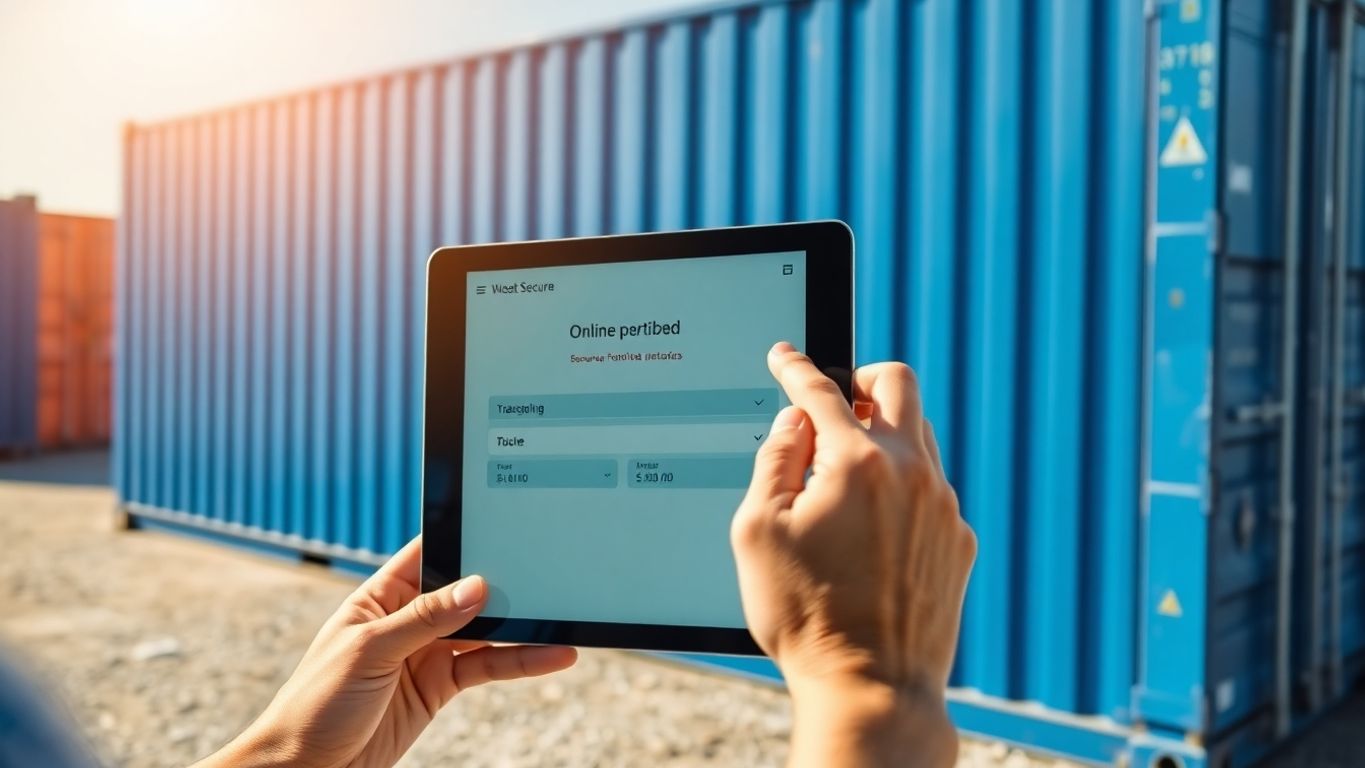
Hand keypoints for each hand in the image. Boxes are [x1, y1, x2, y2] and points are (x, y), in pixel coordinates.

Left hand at [196, 537, 576, 767]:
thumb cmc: (315, 704)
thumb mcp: (369, 651)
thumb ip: (424, 618)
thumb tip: (476, 587)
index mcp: (379, 596)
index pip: (428, 553)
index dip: (463, 537)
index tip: (504, 523)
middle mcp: (406, 619)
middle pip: (464, 591)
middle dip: (502, 581)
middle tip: (544, 570)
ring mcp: (426, 653)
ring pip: (484, 630)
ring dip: (520, 625)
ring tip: (560, 616)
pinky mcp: (441, 687)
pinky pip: (488, 667)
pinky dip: (521, 662)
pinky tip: (551, 656)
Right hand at [732, 342, 975, 766]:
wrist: (871, 689)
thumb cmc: (805, 616)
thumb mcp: (757, 534)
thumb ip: (772, 463)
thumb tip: (795, 424)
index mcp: (857, 464)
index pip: (820, 392)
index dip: (795, 367)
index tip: (784, 356)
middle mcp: (912, 474)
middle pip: (898, 383)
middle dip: (861, 377)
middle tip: (836, 397)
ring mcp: (943, 507)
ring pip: (920, 435)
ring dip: (883, 433)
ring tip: (845, 469)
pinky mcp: (959, 542)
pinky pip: (931, 490)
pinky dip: (901, 487)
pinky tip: (872, 525)